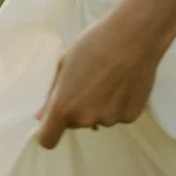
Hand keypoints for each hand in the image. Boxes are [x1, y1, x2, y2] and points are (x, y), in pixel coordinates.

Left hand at [34, 5, 164, 147]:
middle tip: (88, 81)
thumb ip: (51, 95)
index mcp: (64, 106)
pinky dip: (118, 104)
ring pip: (97, 119)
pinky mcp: (131, 116)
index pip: (48, 139)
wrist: (134, 36)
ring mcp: (110, 119)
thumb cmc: (94, 44)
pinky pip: (118, 115)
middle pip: (74, 124)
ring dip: (99, 106)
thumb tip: (41, 116)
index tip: (53, 120)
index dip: (48, 131)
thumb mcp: (64, 64)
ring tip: (109, 78)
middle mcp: (86, 119)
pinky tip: (123, 83)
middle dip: (76, 109)